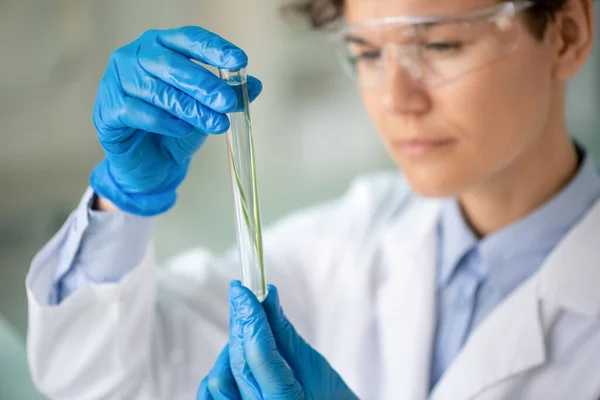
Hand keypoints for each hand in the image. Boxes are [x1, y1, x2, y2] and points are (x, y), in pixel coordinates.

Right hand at [90, 26, 261, 215]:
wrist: (151, 165)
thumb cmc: (176, 129)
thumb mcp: (206, 111)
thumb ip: (226, 96)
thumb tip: (255, 85)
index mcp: (160, 46)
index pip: (188, 39)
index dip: (214, 49)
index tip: (239, 61)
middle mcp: (134, 57)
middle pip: (171, 64)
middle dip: (204, 83)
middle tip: (228, 101)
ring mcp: (116, 82)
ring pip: (156, 90)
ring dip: (190, 108)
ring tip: (216, 123)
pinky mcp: (107, 111)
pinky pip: (136, 111)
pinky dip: (163, 121)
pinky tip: (183, 130)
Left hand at [197, 282, 358, 399]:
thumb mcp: (313, 367)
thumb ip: (285, 333)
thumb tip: (267, 296)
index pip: (259, 352)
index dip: (250, 316)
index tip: (243, 290)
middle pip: (238, 362)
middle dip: (239, 324)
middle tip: (241, 296)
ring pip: (218, 381)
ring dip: (230, 350)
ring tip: (248, 334)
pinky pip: (212, 396)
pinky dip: (219, 373)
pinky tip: (234, 358)